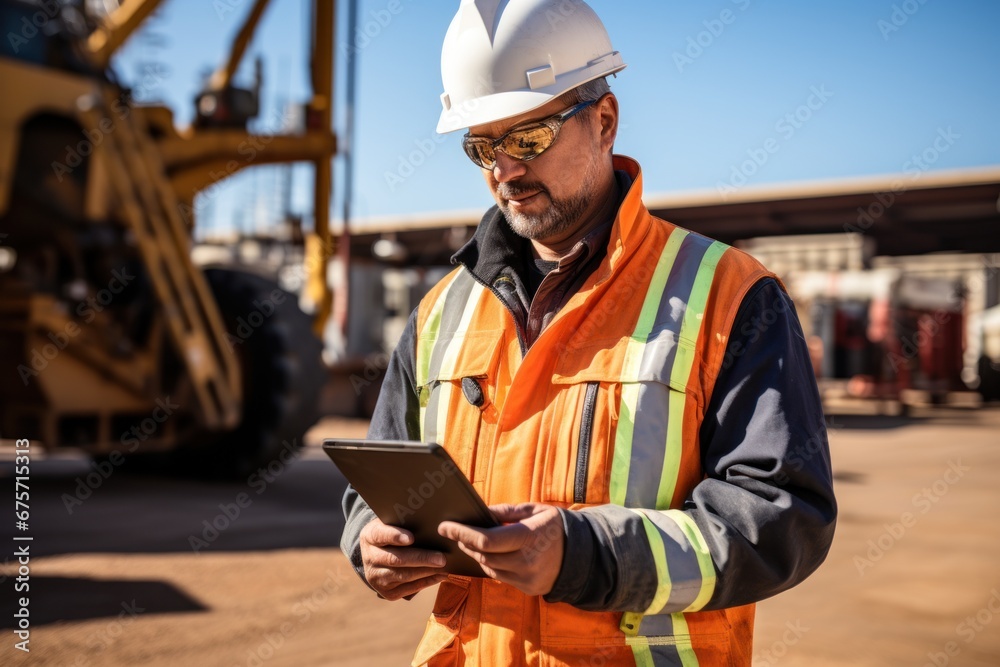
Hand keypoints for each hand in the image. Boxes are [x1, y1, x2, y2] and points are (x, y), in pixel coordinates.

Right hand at [359, 518, 447, 600]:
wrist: (378, 556)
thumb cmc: (393, 534)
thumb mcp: (392, 524)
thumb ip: (405, 524)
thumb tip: (431, 524)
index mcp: (370, 536)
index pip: (380, 535)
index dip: (395, 536)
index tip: (411, 538)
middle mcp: (370, 558)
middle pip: (396, 559)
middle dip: (420, 559)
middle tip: (441, 558)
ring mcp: (376, 578)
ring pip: (403, 576)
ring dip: (426, 572)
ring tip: (444, 567)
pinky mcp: (387, 592)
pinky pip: (409, 589)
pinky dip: (426, 582)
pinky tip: (440, 575)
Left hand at [438, 503, 564, 596]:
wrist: (584, 554)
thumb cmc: (555, 526)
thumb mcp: (534, 510)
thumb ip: (506, 511)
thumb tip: (481, 512)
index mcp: (528, 537)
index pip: (486, 540)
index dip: (462, 533)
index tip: (446, 526)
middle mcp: (526, 562)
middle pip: (483, 555)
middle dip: (465, 543)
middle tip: (452, 531)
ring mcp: (527, 579)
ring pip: (489, 568)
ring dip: (475, 555)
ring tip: (467, 542)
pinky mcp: (528, 589)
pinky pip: (500, 577)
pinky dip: (490, 565)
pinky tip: (486, 554)